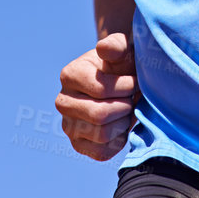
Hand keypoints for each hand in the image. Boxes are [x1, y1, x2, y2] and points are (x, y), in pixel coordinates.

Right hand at [56, 32, 139, 160]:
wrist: (120, 84)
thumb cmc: (122, 65)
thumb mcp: (122, 49)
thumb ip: (116, 45)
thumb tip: (104, 50)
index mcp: (69, 75)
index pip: (101, 89)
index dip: (126, 87)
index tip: (135, 82)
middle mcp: (62, 101)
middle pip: (99, 114)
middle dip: (125, 107)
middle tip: (132, 99)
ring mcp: (68, 125)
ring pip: (101, 134)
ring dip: (123, 123)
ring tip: (127, 111)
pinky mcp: (78, 145)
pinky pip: (101, 152)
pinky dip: (118, 141)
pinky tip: (121, 126)